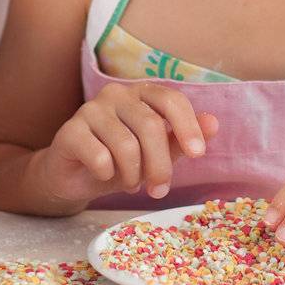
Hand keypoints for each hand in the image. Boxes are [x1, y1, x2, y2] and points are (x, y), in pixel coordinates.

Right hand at [36, 83, 219, 204]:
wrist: (74, 177)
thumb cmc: (119, 162)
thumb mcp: (155, 154)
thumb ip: (181, 139)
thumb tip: (214, 123)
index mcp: (141, 94)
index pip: (170, 99)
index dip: (187, 126)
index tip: (198, 154)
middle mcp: (116, 94)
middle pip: (150, 126)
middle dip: (160, 165)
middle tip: (159, 190)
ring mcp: (90, 110)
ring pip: (126, 144)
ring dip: (133, 174)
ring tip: (131, 183)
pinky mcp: (70, 131)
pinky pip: (99, 156)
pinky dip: (107, 174)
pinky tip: (104, 176)